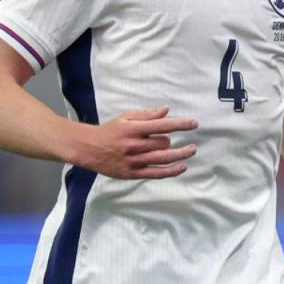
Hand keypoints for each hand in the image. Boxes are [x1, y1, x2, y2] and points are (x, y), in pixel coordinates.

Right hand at [75, 106, 197, 178]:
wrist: (89, 148)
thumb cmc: (109, 131)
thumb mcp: (125, 118)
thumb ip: (146, 115)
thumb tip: (166, 110)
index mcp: (133, 129)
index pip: (161, 125)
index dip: (180, 124)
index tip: (194, 123)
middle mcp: (134, 145)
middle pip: (163, 143)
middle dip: (169, 140)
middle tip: (167, 139)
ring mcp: (134, 161)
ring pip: (163, 158)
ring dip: (180, 154)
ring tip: (192, 150)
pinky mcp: (133, 174)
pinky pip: (156, 173)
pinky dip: (171, 171)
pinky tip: (182, 166)